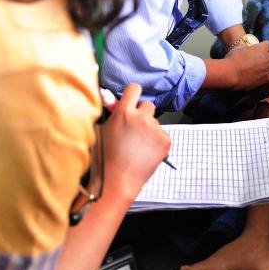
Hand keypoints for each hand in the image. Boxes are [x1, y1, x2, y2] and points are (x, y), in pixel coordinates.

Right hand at [102, 83, 170, 201]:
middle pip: (148, 105)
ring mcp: (155, 129)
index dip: (133, 94)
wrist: (117, 181)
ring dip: (149, 129)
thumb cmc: (105, 159)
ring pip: (155, 121)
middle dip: (143, 114)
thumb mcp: (103, 131)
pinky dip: (157, 141)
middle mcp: (141, 118)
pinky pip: (163, 134)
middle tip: (135, 129)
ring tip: (138, 146)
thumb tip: (114, 101)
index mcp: (123, 113)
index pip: (134, 88)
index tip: (132, 100)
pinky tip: (146, 152)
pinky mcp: (165, 141)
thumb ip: (112, 114)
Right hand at [224, 41, 268, 89]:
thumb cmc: (232, 59)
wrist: (230, 73)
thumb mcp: (238, 48)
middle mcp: (266, 58)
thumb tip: (244, 45)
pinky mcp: (265, 79)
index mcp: (260, 48)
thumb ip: (244, 46)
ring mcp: (267, 69)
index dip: (265, 46)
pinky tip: (268, 76)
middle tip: (266, 57)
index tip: (260, 49)